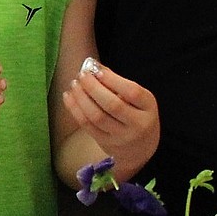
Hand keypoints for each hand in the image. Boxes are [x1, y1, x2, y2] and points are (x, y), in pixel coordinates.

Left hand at [62, 62, 159, 176]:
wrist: (140, 149)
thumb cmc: (136, 114)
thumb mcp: (137, 100)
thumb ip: (118, 83)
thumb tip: (93, 66)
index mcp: (148, 108)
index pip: (132, 92)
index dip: (113, 80)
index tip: (97, 70)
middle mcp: (138, 124)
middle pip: (112, 105)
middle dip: (93, 88)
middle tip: (82, 75)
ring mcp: (121, 136)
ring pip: (97, 117)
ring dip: (81, 98)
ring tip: (74, 84)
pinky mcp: (106, 143)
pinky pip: (87, 125)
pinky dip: (75, 109)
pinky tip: (68, 96)